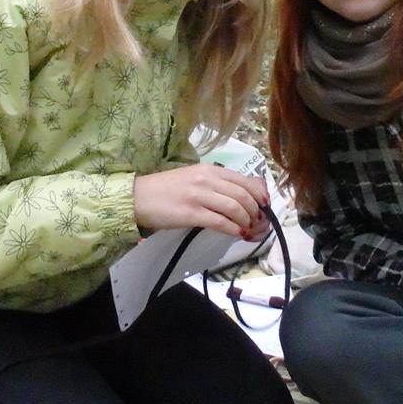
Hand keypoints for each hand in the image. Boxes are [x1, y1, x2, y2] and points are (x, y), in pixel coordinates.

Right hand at [133, 164, 268, 237]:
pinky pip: (220, 222)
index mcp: (211, 170)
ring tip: (247, 230)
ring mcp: (199, 195)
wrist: (137, 197)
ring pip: (236, 208)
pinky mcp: (191, 213)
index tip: (265, 207)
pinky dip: (234, 229)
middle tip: (258, 224)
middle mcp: (207, 179)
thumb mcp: (195, 179)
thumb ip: (217, 184)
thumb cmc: (166, 190)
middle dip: (257, 212)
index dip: (261, 196)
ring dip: (247, 222)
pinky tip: (238, 234)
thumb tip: (242, 197)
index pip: (246, 181)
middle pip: (245, 195)